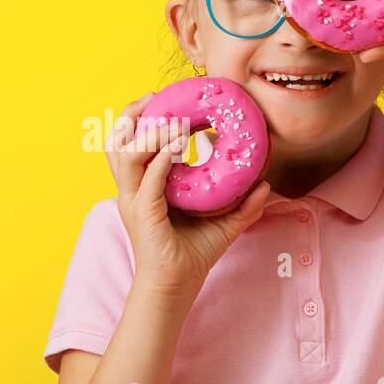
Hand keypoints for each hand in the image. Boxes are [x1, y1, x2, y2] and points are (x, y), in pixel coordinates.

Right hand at [106, 93, 270, 303]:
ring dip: (146, 132)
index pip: (132, 143)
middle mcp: (132, 189)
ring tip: (170, 119)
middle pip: (116, 141)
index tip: (166, 99)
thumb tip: (266, 184)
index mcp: (142, 186)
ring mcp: (133, 201)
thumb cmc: (191, 256)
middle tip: (155, 96)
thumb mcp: (222, 224)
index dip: (143, 118)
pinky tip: (176, 147)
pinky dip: (158, 160)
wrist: (176, 287)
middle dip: (132, 114)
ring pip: (124, 155)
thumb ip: (243, 204)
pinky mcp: (142, 214)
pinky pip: (146, 180)